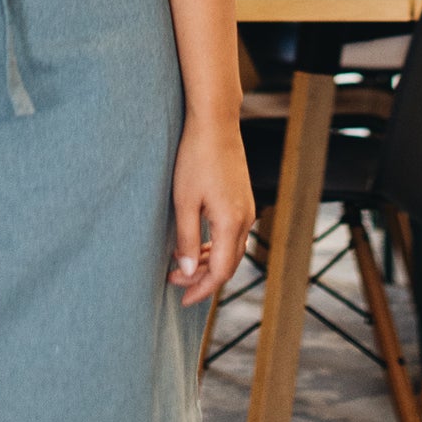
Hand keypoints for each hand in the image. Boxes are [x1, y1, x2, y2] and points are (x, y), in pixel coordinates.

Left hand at [169, 112, 254, 308]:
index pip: (220, 272)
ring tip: (181, 265)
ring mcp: (247, 208)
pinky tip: (196, 243)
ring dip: (208, 262)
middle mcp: (245, 218)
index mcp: (231, 223)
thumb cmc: (195, 159)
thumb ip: (186, 240)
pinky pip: (233, 234)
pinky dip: (215, 245)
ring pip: (231, 249)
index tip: (181, 298)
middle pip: (228, 264)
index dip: (201, 289)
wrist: (215, 123)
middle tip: (174, 282)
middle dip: (202, 278)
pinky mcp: (243, 198)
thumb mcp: (184, 202)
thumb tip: (187, 272)